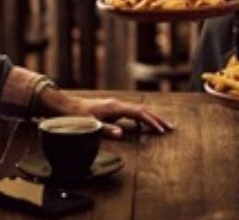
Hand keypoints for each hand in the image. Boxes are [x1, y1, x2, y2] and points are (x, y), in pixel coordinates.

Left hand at [41, 90, 173, 136]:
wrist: (66, 107)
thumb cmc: (77, 117)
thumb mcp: (90, 125)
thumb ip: (106, 129)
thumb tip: (122, 133)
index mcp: (115, 107)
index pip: (139, 113)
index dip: (151, 121)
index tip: (161, 130)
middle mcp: (118, 104)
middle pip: (142, 110)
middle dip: (157, 119)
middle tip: (171, 127)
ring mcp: (116, 106)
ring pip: (138, 111)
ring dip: (151, 118)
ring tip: (163, 126)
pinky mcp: (113, 109)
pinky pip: (132, 113)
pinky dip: (142, 118)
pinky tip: (144, 125)